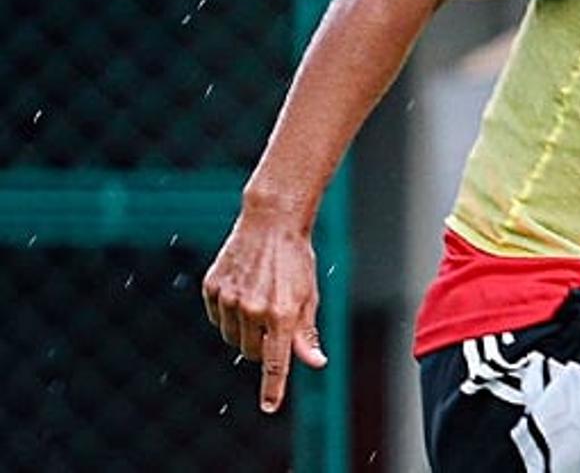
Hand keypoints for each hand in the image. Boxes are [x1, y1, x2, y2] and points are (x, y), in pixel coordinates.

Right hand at [202, 209, 328, 413]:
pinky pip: (217, 318)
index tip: (270, 407)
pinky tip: (243, 291)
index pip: (276, 361)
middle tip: (274, 322)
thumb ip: (307, 333)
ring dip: (244, 331)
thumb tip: (315, 362)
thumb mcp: (309, 296)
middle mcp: (253, 309)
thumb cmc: (295, 261)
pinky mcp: (212, 289)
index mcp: (282, 313)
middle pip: (253, 352)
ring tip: (259, 301)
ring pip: (232, 338)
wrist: (270, 224)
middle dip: (264, 346)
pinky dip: (228, 314)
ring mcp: (229, 299)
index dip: (273, 387)